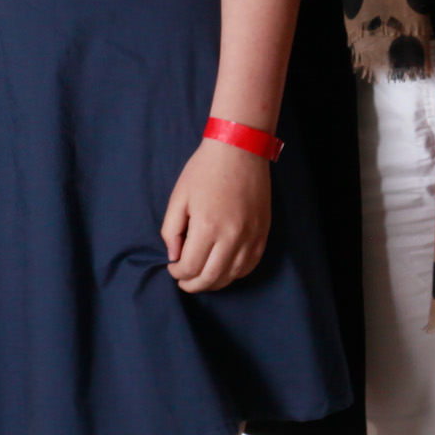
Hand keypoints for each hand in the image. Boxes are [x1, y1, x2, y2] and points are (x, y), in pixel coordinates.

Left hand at [162, 139, 272, 292]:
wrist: (239, 150)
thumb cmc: (204, 170)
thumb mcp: (178, 197)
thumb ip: (171, 230)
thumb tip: (174, 256)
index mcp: (207, 227)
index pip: (190, 267)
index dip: (177, 273)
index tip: (173, 268)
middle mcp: (232, 237)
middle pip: (211, 278)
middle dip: (193, 284)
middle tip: (183, 281)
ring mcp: (251, 237)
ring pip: (232, 276)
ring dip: (214, 282)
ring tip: (201, 279)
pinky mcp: (263, 233)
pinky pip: (250, 265)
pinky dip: (235, 274)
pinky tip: (224, 270)